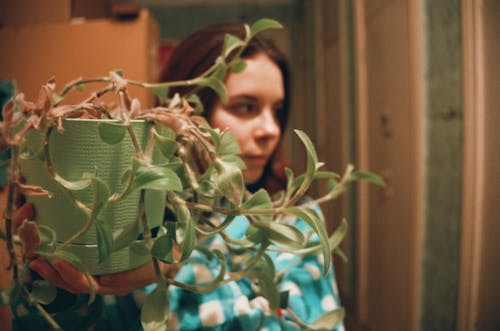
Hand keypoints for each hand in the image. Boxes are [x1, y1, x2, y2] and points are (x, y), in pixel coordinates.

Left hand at [29, 258, 180, 295]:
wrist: (171, 251)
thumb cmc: (161, 259)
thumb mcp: (147, 269)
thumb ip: (126, 278)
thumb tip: (101, 283)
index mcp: (115, 284)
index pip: (86, 285)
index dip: (69, 275)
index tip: (57, 260)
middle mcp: (106, 281)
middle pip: (74, 284)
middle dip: (53, 275)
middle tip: (36, 262)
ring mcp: (104, 273)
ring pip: (74, 277)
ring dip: (55, 270)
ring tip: (38, 259)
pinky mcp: (103, 262)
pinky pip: (81, 266)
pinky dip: (67, 261)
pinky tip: (57, 253)